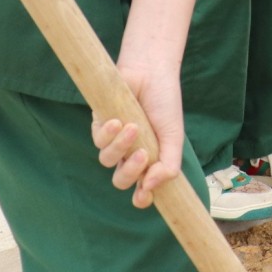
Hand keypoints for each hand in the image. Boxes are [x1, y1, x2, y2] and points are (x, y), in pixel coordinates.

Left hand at [93, 56, 184, 208]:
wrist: (152, 73)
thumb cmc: (165, 104)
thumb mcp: (174, 137)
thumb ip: (169, 165)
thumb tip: (151, 187)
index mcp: (150, 159)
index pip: (142, 188)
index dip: (141, 198)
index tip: (144, 197)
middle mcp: (130, 154)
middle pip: (121, 180)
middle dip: (130, 172)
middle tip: (143, 155)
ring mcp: (114, 141)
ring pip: (107, 161)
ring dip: (120, 148)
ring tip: (133, 128)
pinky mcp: (100, 126)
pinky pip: (98, 141)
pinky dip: (108, 133)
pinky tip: (118, 121)